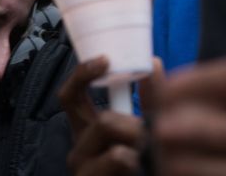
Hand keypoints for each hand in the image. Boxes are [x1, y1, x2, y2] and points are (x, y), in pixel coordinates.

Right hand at [58, 56, 142, 175]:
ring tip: (151, 160)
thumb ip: (151, 101)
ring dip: (143, 149)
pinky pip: (118, 160)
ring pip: (116, 145)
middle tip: (153, 138)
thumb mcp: (145, 132)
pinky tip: (141, 171)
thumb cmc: (139, 169)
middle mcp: (79, 149)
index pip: (71, 95)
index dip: (82, 74)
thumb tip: (154, 63)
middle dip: (136, 126)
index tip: (105, 61)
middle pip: (101, 120)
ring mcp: (83, 171)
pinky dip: (136, 163)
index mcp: (88, 132)